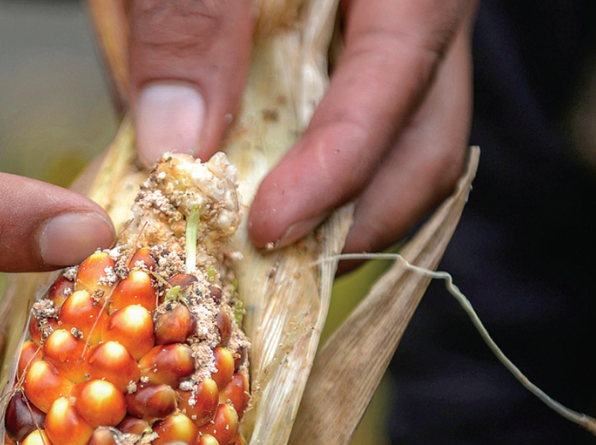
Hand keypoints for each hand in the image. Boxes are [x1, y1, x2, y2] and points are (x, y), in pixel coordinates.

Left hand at [127, 0, 475, 262]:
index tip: (269, 227)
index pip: (400, 80)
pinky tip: (256, 187)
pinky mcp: (354, 57)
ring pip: (395, 147)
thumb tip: (175, 143)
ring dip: (337, 211)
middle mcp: (416, 15)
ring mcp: (390, 41)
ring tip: (267, 248)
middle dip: (353, 220)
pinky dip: (310, 173)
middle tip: (276, 268)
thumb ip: (191, 18)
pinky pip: (353, 127)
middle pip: (419, 142)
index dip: (338, 169)